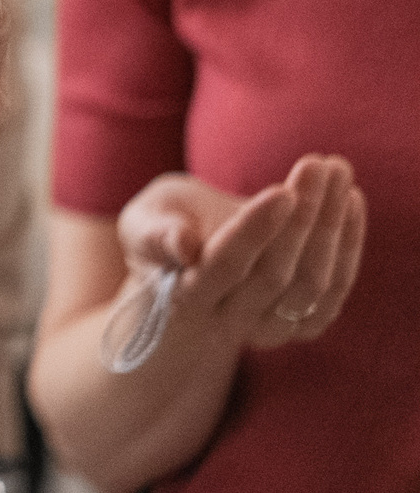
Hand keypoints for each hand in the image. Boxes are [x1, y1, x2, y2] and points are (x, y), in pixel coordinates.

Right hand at [120, 157, 366, 349]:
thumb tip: (183, 246)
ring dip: (332, 224)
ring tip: (337, 170)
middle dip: (303, 216)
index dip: (254, 230)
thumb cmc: (162, 230)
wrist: (188, 270)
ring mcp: (269, 328)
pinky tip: (349, 200)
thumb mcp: (142, 222)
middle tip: (318, 164)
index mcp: (184, 294)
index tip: (283, 191)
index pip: (224, 265)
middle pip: (275, 274)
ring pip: (312, 283)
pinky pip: (335, 290)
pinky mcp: (302, 324)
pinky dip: (348, 245)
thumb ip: (155, 233)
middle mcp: (228, 321)